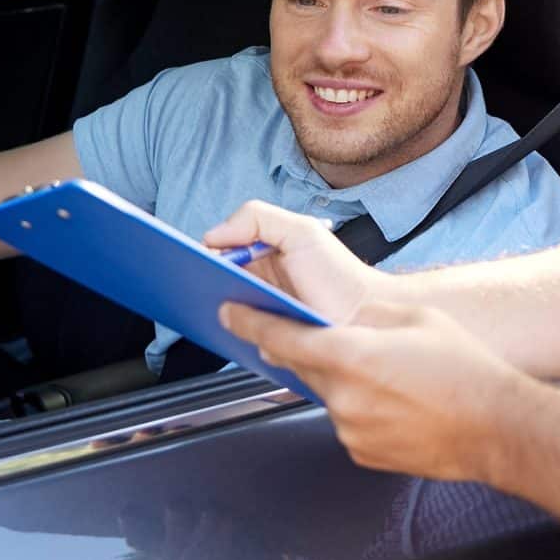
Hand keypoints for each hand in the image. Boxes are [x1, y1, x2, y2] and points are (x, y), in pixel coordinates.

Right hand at [204, 200, 383, 325]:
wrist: (365, 318)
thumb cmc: (340, 275)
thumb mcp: (301, 232)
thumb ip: (257, 218)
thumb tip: (214, 235)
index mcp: (262, 252)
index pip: (220, 250)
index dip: (204, 254)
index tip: (193, 260)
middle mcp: (258, 282)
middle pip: (217, 282)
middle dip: (207, 284)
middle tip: (203, 286)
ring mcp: (261, 312)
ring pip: (225, 312)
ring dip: (219, 311)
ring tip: (216, 306)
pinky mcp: (267, 340)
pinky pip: (241, 337)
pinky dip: (236, 335)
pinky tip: (237, 330)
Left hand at [218, 299, 526, 483]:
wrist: (497, 428)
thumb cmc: (466, 371)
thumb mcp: (415, 320)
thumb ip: (365, 317)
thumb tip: (337, 315)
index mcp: (350, 355)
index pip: (280, 337)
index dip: (250, 322)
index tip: (229, 313)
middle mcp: (342, 396)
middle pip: (302, 366)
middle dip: (309, 350)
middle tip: (340, 341)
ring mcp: (349, 430)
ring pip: (327, 395)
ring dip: (344, 381)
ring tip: (392, 378)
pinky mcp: (360, 453)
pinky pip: (346, 422)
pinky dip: (360, 409)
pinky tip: (395, 403)